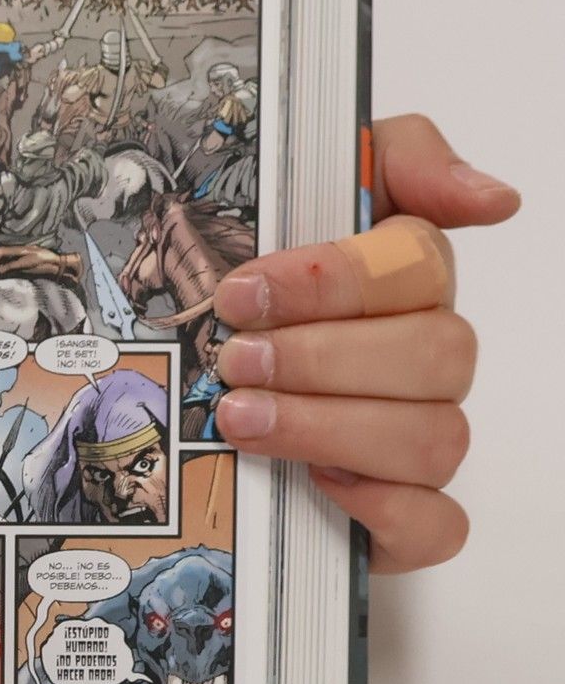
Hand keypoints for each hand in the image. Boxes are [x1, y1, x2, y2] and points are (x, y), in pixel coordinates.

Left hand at [212, 114, 517, 571]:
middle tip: (235, 360)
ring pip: (429, 437)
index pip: (416, 265)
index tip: (243, 292)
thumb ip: (398, 158)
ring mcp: (417, 443)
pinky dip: (383, 508)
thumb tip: (492, 196)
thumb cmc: (257, 305)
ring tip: (239, 417)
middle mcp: (424, 363)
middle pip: (434, 355)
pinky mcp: (401, 521)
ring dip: (327, 426)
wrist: (189, 410)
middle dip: (321, 357)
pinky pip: (434, 525)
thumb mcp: (299, 198)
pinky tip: (320, 484)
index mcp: (405, 285)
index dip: (329, 279)